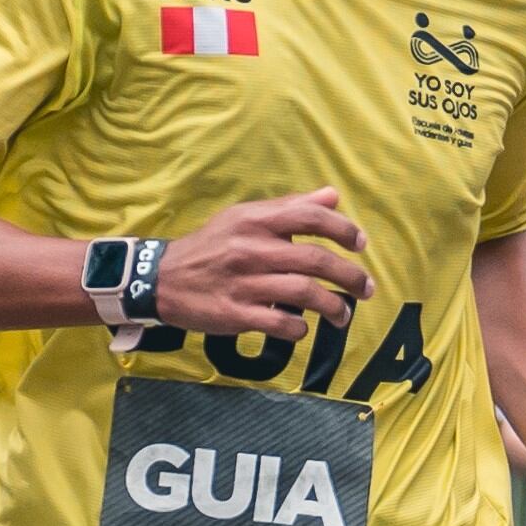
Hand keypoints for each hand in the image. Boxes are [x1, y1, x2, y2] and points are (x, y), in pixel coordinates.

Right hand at [156, 190, 372, 338]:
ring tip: (343, 315)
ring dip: (333, 307)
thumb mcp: (245, 217)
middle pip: (316, 260)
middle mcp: (252, 248)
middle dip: (350, 276)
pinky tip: (304, 328)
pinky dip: (300, 329)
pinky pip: (280, 324)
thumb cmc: (211, 246)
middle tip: (365, 288)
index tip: (360, 244)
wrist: (161, 277)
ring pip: (304, 294)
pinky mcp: (235, 313)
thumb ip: (290, 207)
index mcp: (256, 220)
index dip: (343, 230)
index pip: (311, 217)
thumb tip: (332, 195)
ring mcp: (244, 283)